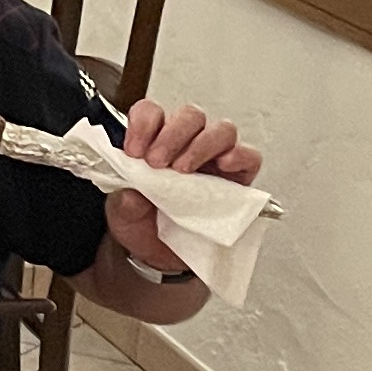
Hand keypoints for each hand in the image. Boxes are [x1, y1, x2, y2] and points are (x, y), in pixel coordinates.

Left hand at [105, 98, 260, 270]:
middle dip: (172, 134)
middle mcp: (187, 143)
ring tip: (184, 170)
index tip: (134, 150)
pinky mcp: (239, 177)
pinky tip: (223, 166)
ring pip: (222, 129)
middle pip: (191, 115)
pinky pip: (249, 157)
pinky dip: (239, 156)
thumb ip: (123, 202)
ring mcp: (216, 158)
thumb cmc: (144, 225)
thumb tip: (132, 192)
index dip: (143, 124)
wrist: (161, 258)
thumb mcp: (122, 216)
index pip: (152, 113)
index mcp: (155, 141)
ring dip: (202, 144)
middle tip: (157, 162)